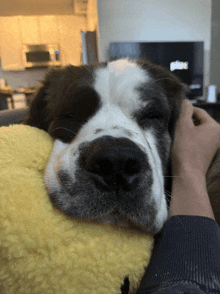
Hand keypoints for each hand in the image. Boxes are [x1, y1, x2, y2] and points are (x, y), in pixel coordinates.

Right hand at [169, 99, 219, 218]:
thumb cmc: (185, 150)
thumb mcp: (183, 126)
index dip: (186, 112)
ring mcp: (214, 145)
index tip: (175, 116)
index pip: (199, 112)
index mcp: (215, 126)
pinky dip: (190, 140)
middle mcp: (218, 135)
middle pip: (199, 121)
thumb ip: (185, 111)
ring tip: (178, 136)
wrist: (188, 174)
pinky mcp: (208, 153)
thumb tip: (186, 101)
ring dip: (188, 131)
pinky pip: (199, 140)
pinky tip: (182, 144)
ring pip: (198, 131)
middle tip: (175, 127)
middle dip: (187, 122)